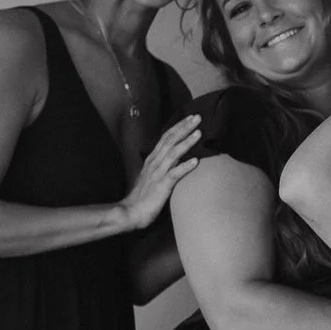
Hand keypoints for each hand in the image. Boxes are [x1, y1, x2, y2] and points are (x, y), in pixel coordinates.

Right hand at [118, 114, 200, 229]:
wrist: (131, 212)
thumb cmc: (144, 195)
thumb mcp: (153, 175)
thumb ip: (163, 164)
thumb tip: (177, 157)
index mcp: (153, 159)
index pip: (166, 138)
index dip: (179, 126)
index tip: (191, 117)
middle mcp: (155, 163)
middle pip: (170, 141)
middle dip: (184, 128)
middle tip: (198, 117)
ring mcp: (157, 174)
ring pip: (173, 154)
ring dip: (186, 143)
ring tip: (199, 133)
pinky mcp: (161, 186)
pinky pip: (174, 175)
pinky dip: (185, 167)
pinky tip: (196, 162)